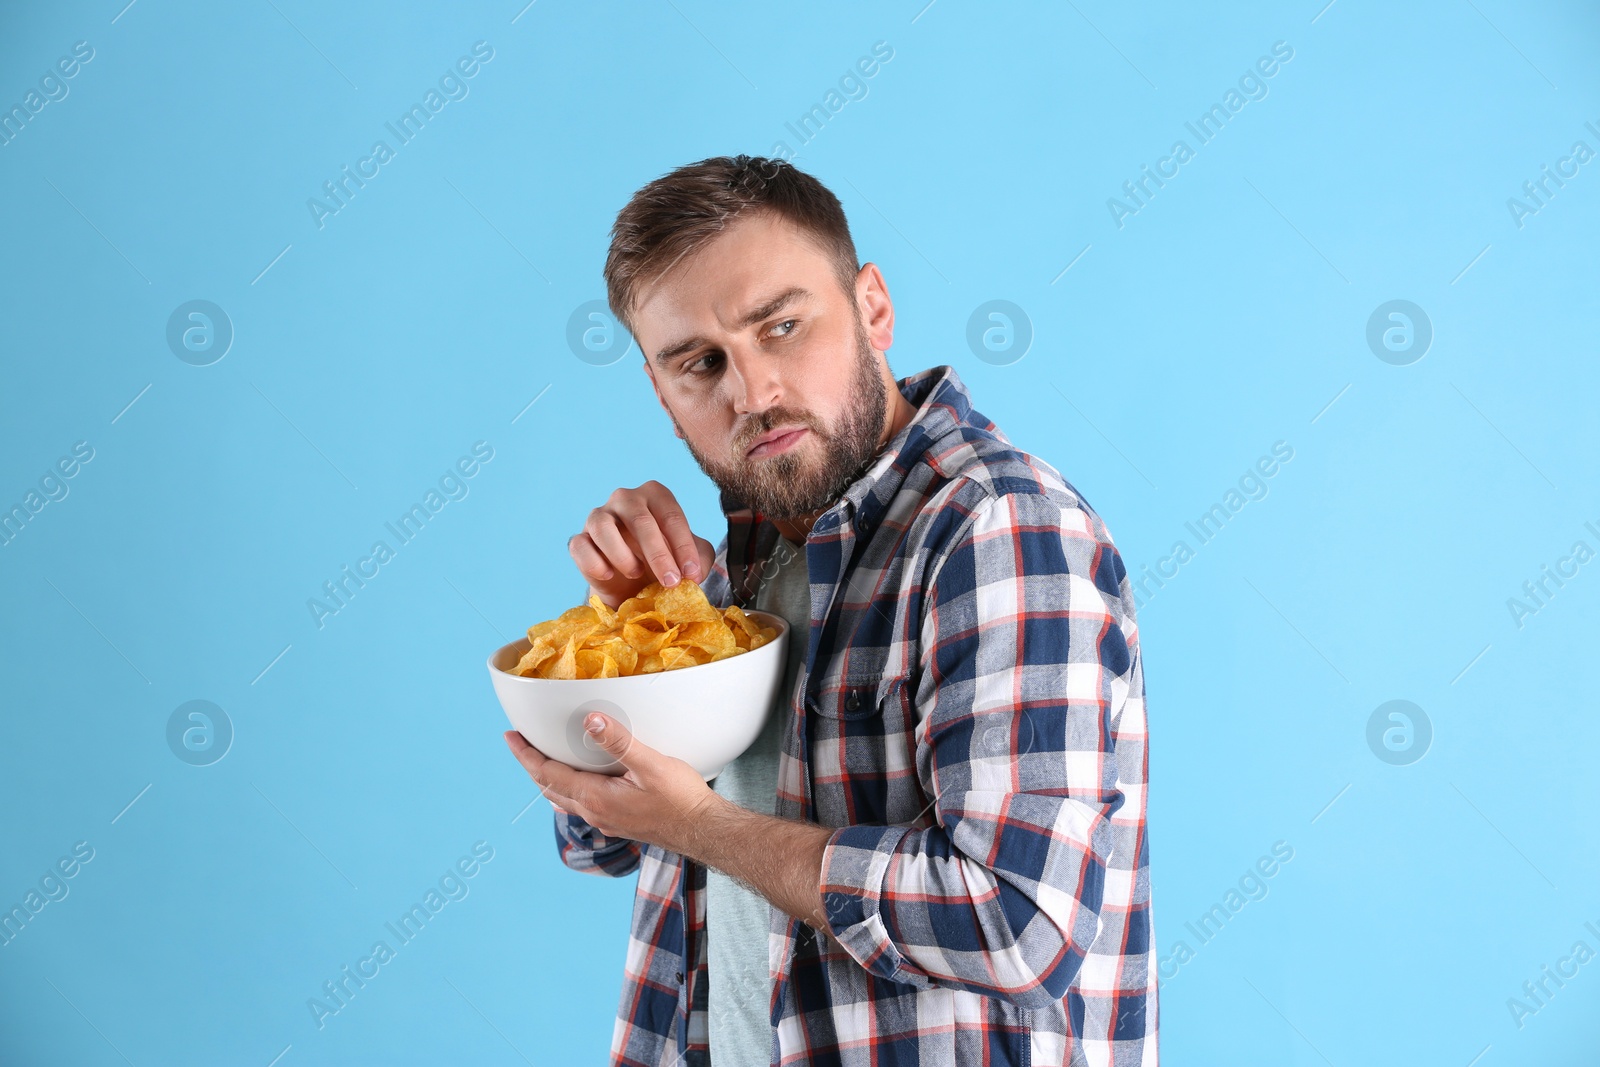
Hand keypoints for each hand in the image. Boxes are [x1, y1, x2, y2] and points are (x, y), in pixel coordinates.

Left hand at [503, 713, 719, 853]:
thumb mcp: (651, 765)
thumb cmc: (681, 799)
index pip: (548, 775)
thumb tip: (591, 721)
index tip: (510, 737)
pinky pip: (580, 806)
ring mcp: (605, 821)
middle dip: (531, 765)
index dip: (526, 755)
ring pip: (563, 799)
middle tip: (519, 744)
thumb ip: (619, 742)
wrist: (703, 830)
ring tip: (539, 762)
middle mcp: (594, 813)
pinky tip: (574, 787)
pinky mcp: (618, 822)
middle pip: (549, 788)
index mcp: (595, 798)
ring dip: (548, 780)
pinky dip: (567, 791)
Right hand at [569, 480, 715, 608]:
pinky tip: (609, 575)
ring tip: (636, 573)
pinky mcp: (580, 539)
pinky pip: (580, 546)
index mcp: (655, 495)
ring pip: (603, 527)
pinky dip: (595, 564)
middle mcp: (625, 498)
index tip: (692, 574)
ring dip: (622, 555)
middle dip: (658, 554)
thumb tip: (693, 573)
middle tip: (671, 582)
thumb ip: (700, 559)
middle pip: (640, 520)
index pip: (671, 515)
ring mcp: (598, 516)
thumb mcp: (690, 558)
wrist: (633, 583)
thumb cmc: (665, 560)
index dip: (684, 546)